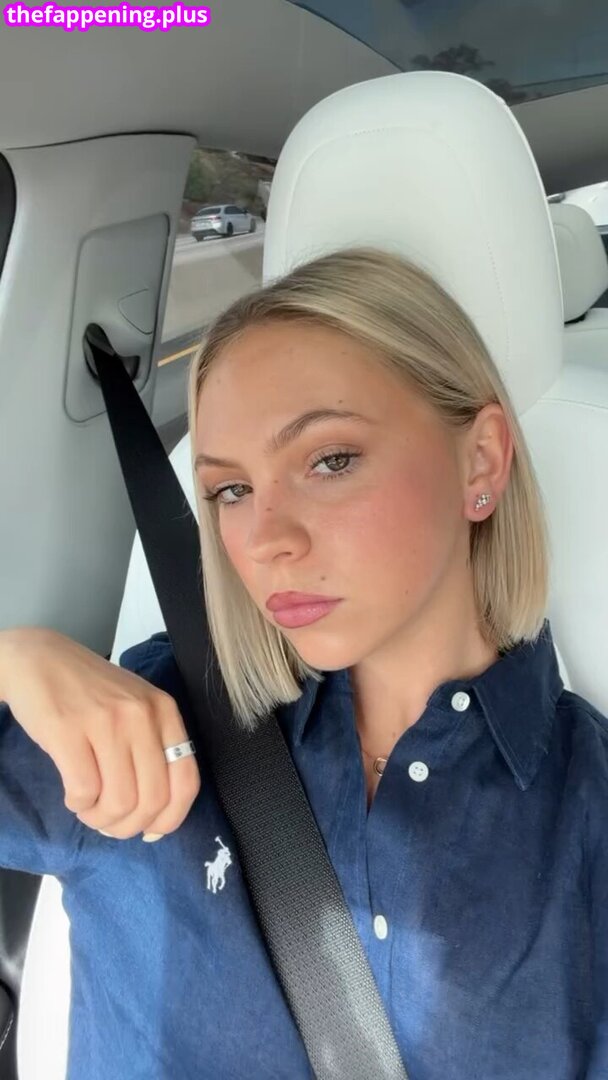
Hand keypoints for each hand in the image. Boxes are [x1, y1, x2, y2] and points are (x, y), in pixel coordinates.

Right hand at [0, 627, 200, 840]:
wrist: (39, 659)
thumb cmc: (89, 690)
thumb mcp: (136, 706)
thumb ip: (153, 747)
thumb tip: (159, 814)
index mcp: (164, 711)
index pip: (186, 780)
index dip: (171, 818)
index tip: (151, 831)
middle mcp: (142, 715)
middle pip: (153, 799)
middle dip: (129, 826)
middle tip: (109, 823)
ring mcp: (106, 721)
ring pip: (120, 802)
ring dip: (101, 819)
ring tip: (89, 808)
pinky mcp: (69, 731)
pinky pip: (84, 792)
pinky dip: (79, 805)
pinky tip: (73, 795)